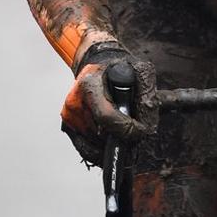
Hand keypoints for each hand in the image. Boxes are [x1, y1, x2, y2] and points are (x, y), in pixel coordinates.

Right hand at [60, 45, 157, 166]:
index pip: (106, 116)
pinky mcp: (68, 125)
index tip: (141, 130)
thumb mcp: (138, 72)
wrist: (97, 65)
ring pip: (96, 144)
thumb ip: (147, 95)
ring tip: (123, 128)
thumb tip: (148, 124)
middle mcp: (75, 100)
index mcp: (89, 83)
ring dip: (112, 142)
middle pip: (101, 134)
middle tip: (136, 132)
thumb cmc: (117, 69)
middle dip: (122, 137)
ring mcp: (70, 115)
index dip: (126, 128)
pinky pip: (86, 149)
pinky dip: (101, 151)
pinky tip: (112, 140)